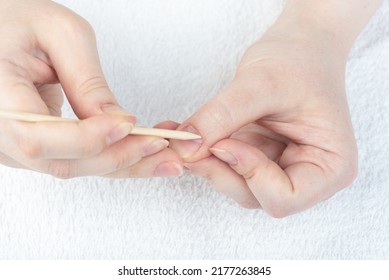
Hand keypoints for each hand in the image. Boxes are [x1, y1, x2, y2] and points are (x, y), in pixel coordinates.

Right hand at [0, 0, 182, 177]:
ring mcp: (13, 145)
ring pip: (75, 167)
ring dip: (123, 163)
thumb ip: (87, 80)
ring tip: (164, 155)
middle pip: (63, 162)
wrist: (1, 30)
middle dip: (120, 157)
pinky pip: (76, 160)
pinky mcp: (33, 147)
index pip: (37, 137)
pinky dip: (112, 157)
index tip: (128, 126)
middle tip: (162, 146)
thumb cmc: (19, 21)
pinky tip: (142, 150)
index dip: (88, 138)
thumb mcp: (58, 34)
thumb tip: (118, 121)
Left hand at [170, 20, 357, 216]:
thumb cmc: (298, 61)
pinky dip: (202, 153)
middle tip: (186, 143)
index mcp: (330, 167)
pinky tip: (185, 133)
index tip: (224, 143)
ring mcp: (280, 169)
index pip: (285, 198)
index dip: (250, 174)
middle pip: (255, 196)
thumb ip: (222, 117)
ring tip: (182, 134)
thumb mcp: (261, 83)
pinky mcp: (257, 159)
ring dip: (205, 162)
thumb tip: (184, 149)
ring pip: (235, 184)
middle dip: (218, 170)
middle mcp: (307, 176)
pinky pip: (226, 167)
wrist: (300, 47)